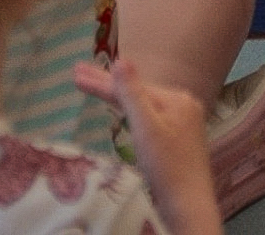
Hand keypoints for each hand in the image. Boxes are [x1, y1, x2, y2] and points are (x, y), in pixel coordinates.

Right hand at [77, 59, 221, 234]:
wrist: (188, 204)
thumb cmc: (166, 167)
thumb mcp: (146, 127)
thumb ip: (132, 94)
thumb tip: (122, 60)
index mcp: (178, 100)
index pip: (132, 88)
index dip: (101, 81)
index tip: (76, 72)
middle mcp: (184, 106)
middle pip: (138, 94)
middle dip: (106, 85)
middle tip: (77, 74)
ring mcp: (183, 123)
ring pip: (144, 106)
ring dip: (118, 97)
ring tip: (93, 84)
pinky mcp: (178, 140)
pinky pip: (150, 118)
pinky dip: (131, 112)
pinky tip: (124, 109)